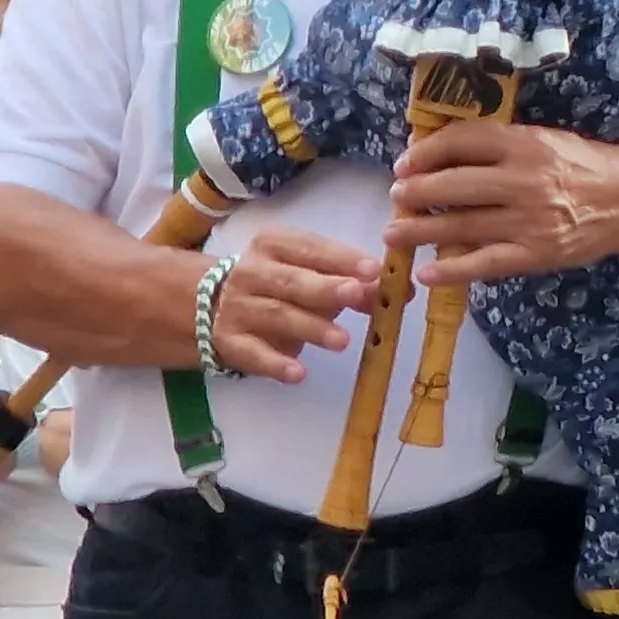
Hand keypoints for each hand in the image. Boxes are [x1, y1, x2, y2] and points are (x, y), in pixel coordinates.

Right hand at [209, 230, 378, 382]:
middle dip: (325, 288)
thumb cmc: (283, 286)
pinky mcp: (229, 340)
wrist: (215, 305)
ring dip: (311, 328)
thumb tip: (403, 291)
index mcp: (274, 244)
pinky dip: (275, 364)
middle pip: (292, 281)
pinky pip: (253, 353)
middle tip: (355, 295)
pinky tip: (298, 374)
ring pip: (278, 315)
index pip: (311, 248)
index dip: (342, 258)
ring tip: (343, 341)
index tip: (373, 270)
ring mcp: (237, 306)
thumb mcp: (316, 277)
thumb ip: (356, 283)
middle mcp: (252, 272)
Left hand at [389, 120, 618, 285]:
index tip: (406, 162)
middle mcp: (523, 181)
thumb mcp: (544, 140)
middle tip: (396, 196)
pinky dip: (451, 269)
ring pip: (460, 224)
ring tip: (394, 233)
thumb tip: (441, 150)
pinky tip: (425, 273)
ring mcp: (527, 220)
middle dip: (415, 192)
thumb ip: (500, 144)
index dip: (426, 151)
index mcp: (525, 144)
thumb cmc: (583, 166)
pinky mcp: (534, 253)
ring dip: (419, 230)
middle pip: (452, 184)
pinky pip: (483, 262)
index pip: (462, 141)